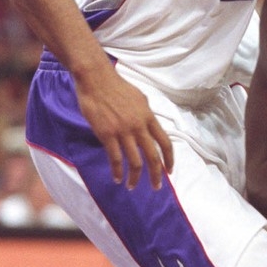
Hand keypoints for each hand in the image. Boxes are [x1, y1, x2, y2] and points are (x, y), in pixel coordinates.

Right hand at [75, 64, 173, 189]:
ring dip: (135, 178)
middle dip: (156, 175)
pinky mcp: (107, 134)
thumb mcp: (140, 99)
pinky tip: (117, 178)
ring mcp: (123, 131)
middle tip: (156, 187)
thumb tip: (150, 128)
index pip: (165, 142)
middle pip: (153, 156)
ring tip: (132, 186)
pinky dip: (117, 171)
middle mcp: (139, 126)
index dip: (169, 159)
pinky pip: (115, 158)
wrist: (97, 79)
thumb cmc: (117, 87)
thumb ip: (146, 115)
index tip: (169, 171)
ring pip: (134, 161)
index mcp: (149, 117)